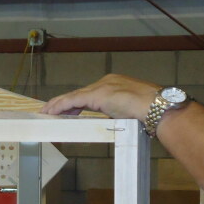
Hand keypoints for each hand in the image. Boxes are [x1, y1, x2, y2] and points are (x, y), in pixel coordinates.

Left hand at [41, 74, 158, 119]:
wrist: (157, 107)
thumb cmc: (150, 112)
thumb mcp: (130, 111)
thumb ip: (119, 113)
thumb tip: (115, 121)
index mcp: (114, 84)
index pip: (89, 94)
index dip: (76, 103)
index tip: (67, 111)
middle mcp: (106, 82)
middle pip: (79, 94)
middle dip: (63, 103)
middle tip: (50, 111)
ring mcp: (101, 87)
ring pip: (73, 96)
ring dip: (58, 105)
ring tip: (45, 112)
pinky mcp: (97, 95)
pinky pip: (73, 100)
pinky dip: (61, 106)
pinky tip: (51, 112)